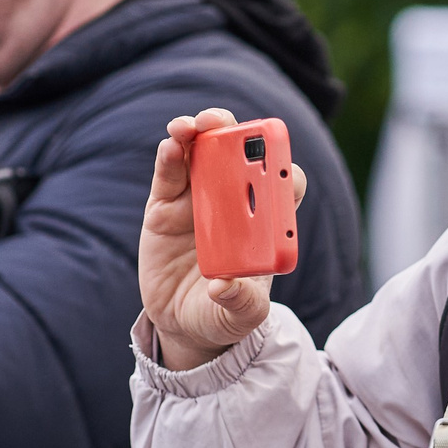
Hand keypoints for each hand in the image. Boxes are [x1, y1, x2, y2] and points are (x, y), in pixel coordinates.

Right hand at [139, 108, 310, 370]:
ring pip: (200, 153)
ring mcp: (198, 198)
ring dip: (197, 132)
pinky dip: (169, 156)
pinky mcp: (165, 206)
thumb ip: (240, 303)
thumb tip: (223, 287)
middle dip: (234, 133)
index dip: (282, 169)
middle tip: (222, 125)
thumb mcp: (240, 316)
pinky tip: (170, 147)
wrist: (182, 322)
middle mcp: (233, 202)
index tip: (275, 165)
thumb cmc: (222, 313)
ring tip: (190, 127)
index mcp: (263, 222)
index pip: (282, 185)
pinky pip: (169, 174)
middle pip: (239, 155)